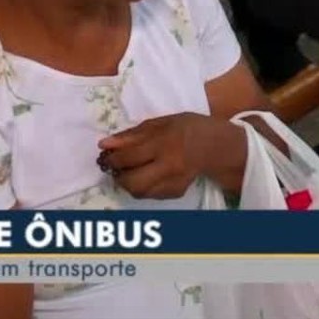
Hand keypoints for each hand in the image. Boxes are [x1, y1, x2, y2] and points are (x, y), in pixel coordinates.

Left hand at [97, 113, 237, 198]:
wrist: (214, 145)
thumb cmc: (186, 128)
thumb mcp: (159, 123)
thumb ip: (131, 135)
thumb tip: (104, 145)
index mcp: (163, 144)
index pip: (129, 157)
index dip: (112, 158)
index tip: (106, 156)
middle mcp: (169, 166)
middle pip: (132, 182)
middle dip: (118, 176)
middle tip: (116, 167)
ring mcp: (174, 182)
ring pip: (140, 192)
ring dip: (128, 183)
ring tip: (130, 171)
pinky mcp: (176, 192)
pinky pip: (151, 195)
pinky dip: (142, 187)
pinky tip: (147, 175)